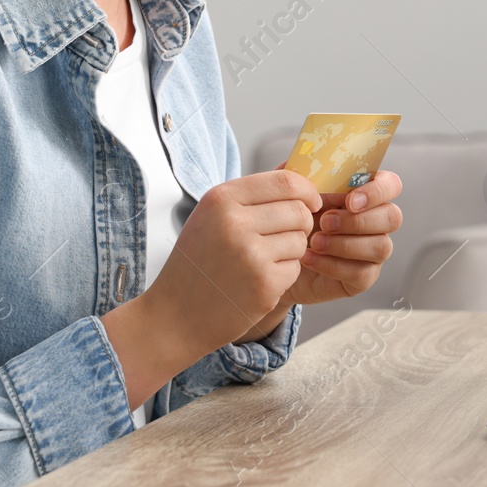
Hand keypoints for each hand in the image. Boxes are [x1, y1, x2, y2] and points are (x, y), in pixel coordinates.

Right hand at [143, 169, 321, 356]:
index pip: (285, 181)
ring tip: (263, 260)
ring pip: (300, 239)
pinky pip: (295, 268)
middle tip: (285, 235)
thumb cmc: (198, 262)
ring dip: (291, 250)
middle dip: (302, 222)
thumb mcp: (211, 216)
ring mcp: (250, 255)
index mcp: (221, 198)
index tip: (311, 201)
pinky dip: (284, 274)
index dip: (307, 190)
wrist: (176, 315)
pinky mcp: (264, 285)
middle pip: (299, 210)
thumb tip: (298, 171)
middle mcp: (235, 222)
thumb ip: (251, 195)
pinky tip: (258, 280)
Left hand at [278, 169, 403, 307]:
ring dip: (345, 244)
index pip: (391, 184)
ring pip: (381, 246)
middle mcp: (376, 221)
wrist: (277, 258)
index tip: (349, 201)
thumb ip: (301, 174)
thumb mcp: (293, 193)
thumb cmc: (293, 220)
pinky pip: (362, 273)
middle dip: (357, 221)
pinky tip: (310, 258)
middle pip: (392, 217)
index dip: (377, 191)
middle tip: (325, 222)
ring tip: (315, 242)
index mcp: (364, 193)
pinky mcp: (363, 277)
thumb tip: (305, 161)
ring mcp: (373, 250)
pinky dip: (333, 265)